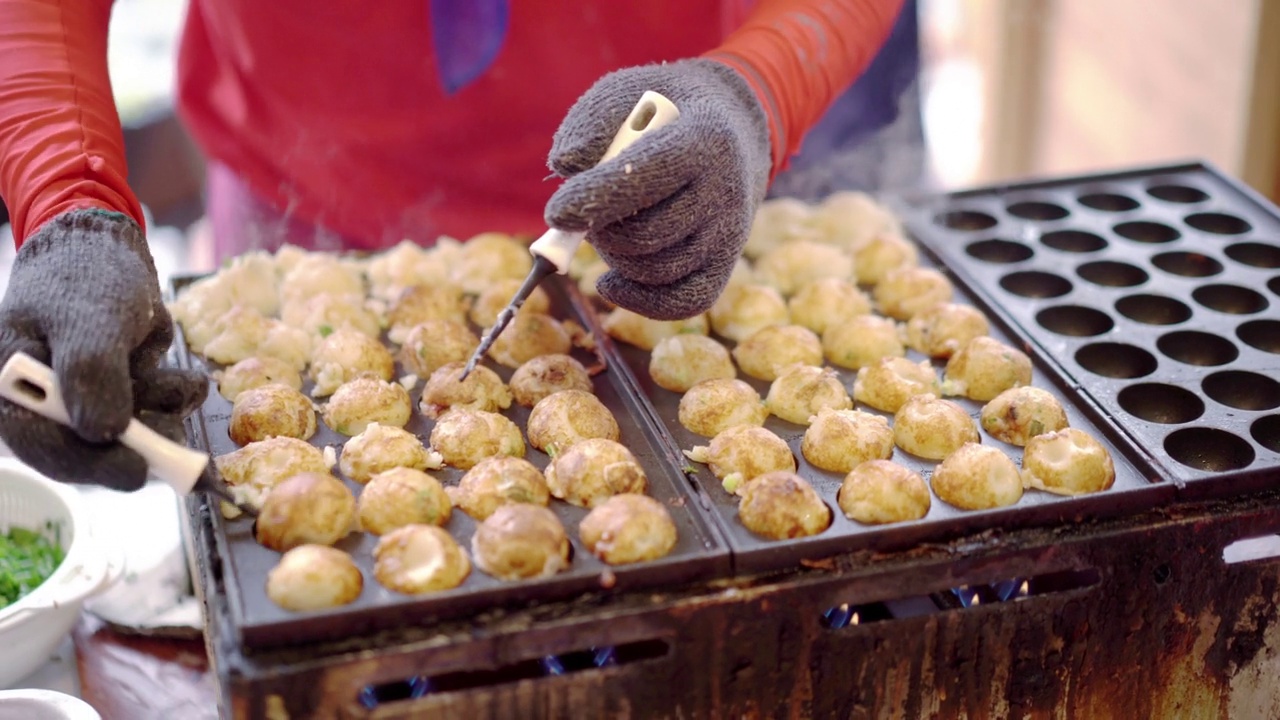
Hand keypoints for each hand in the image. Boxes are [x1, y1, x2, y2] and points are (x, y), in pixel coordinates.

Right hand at [0, 210, 208, 489]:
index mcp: (12, 386)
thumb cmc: (82, 275)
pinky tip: (190, 381)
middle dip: (138, 448)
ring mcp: (87, 398)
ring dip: (163, 416)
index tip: (135, 471)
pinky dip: (175, 399)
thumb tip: (101, 432)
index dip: (88, 464)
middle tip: (179, 453)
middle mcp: (46, 402)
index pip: (42, 442)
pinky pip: (153, 410)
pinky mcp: (123, 390)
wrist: (106, 245)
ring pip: (129, 431)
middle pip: (88, 448)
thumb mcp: (87, 319)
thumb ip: (90, 372)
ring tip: (185, 386)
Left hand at [545, 59, 770, 319]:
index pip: (647, 177)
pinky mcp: (726, 264)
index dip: (595, 198)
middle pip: (645, 235)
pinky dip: (638, 300)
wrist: (729, 127)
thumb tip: (566, 166)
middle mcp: (726, 190)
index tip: (555, 213)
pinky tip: (610, 282)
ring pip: (654, 271)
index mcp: (705, 138)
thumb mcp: (625, 93)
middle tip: (588, 209)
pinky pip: (681, 302)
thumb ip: (590, 123)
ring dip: (614, 257)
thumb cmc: (663, 110)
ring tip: (608, 225)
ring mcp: (730, 232)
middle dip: (600, 229)